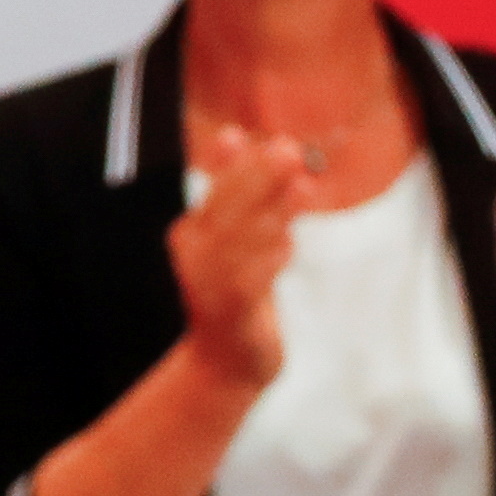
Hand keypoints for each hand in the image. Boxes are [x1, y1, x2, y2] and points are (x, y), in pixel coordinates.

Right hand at [168, 126, 311, 388]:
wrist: (227, 362)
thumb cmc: (237, 293)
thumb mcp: (234, 237)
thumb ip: (234, 188)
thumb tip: (230, 133)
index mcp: (192, 231)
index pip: (216, 189)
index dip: (235, 164)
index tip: (257, 139)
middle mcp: (194, 254)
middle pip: (227, 207)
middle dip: (260, 177)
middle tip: (289, 151)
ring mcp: (208, 282)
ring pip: (243, 239)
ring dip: (274, 214)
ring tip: (302, 189)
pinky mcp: (230, 310)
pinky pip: (251, 279)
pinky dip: (269, 259)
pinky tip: (287, 246)